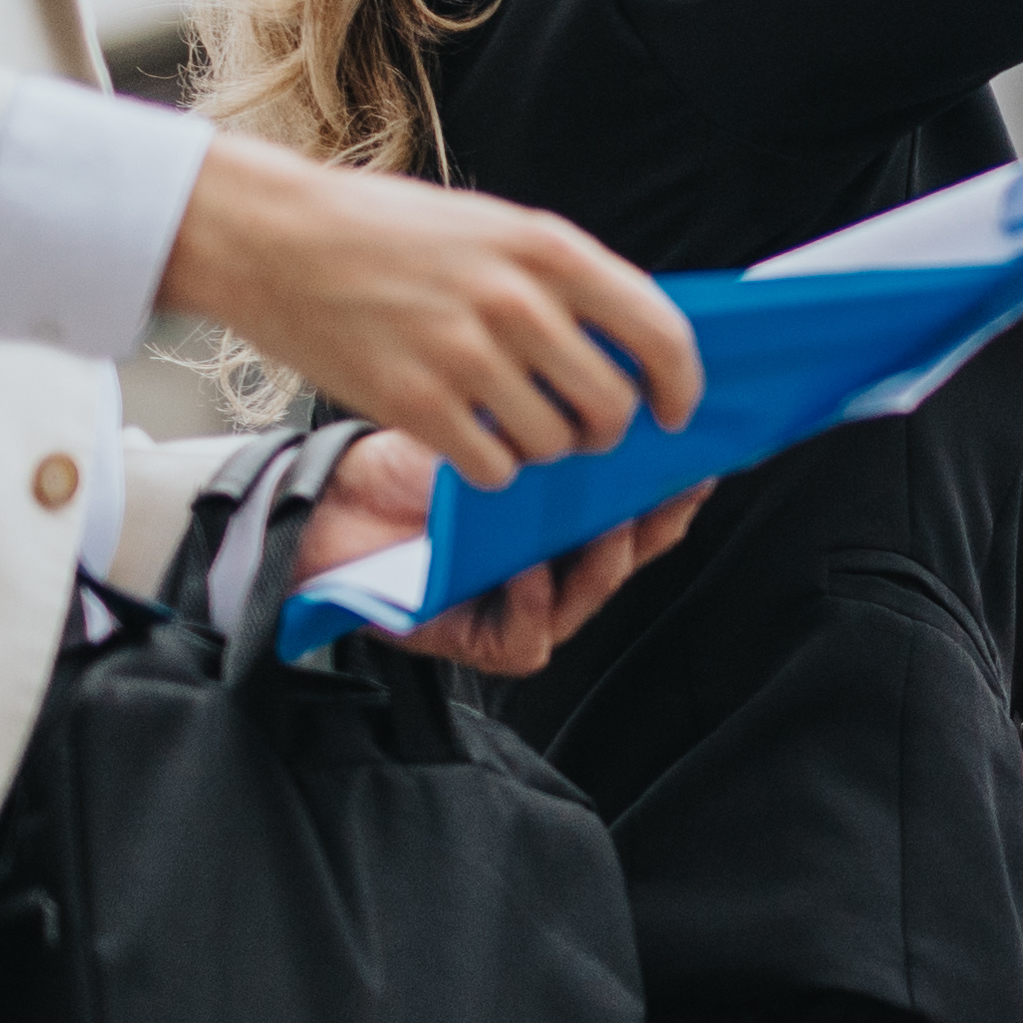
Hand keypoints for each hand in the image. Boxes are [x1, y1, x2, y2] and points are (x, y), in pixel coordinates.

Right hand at [165, 139, 703, 468]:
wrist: (272, 236)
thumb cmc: (384, 229)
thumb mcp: (491, 227)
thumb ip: (560, 279)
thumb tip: (630, 343)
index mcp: (548, 249)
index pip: (660, 333)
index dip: (682, 385)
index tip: (677, 410)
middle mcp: (517, 302)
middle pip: (613, 406)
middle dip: (609, 431)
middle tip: (584, 429)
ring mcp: (465, 356)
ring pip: (555, 445)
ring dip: (546, 450)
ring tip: (514, 424)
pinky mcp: (414, 403)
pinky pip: (494, 468)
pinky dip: (494, 468)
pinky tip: (471, 440)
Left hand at [288, 438, 701, 680]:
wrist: (325, 495)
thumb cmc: (404, 460)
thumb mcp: (488, 426)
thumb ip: (553, 419)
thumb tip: (627, 381)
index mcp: (559, 519)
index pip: (638, 513)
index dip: (673, 493)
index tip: (696, 457)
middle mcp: (546, 565)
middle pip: (626, 557)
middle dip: (652, 526)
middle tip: (663, 490)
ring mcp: (513, 605)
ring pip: (587, 600)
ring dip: (603, 563)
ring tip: (603, 523)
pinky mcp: (471, 638)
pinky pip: (528, 640)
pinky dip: (535, 605)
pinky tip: (528, 568)